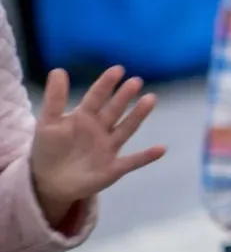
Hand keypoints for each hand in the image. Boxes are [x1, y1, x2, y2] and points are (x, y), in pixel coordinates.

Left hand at [28, 66, 161, 228]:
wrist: (50, 182)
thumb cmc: (49, 150)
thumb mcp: (47, 123)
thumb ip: (54, 99)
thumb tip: (58, 70)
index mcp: (84, 117)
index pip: (96, 97)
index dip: (106, 84)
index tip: (118, 69)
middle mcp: (100, 129)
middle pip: (114, 110)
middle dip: (124, 96)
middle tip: (136, 81)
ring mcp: (109, 148)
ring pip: (126, 129)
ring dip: (138, 115)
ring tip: (151, 99)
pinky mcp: (114, 168)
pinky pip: (133, 161)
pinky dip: (146, 156)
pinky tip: (162, 148)